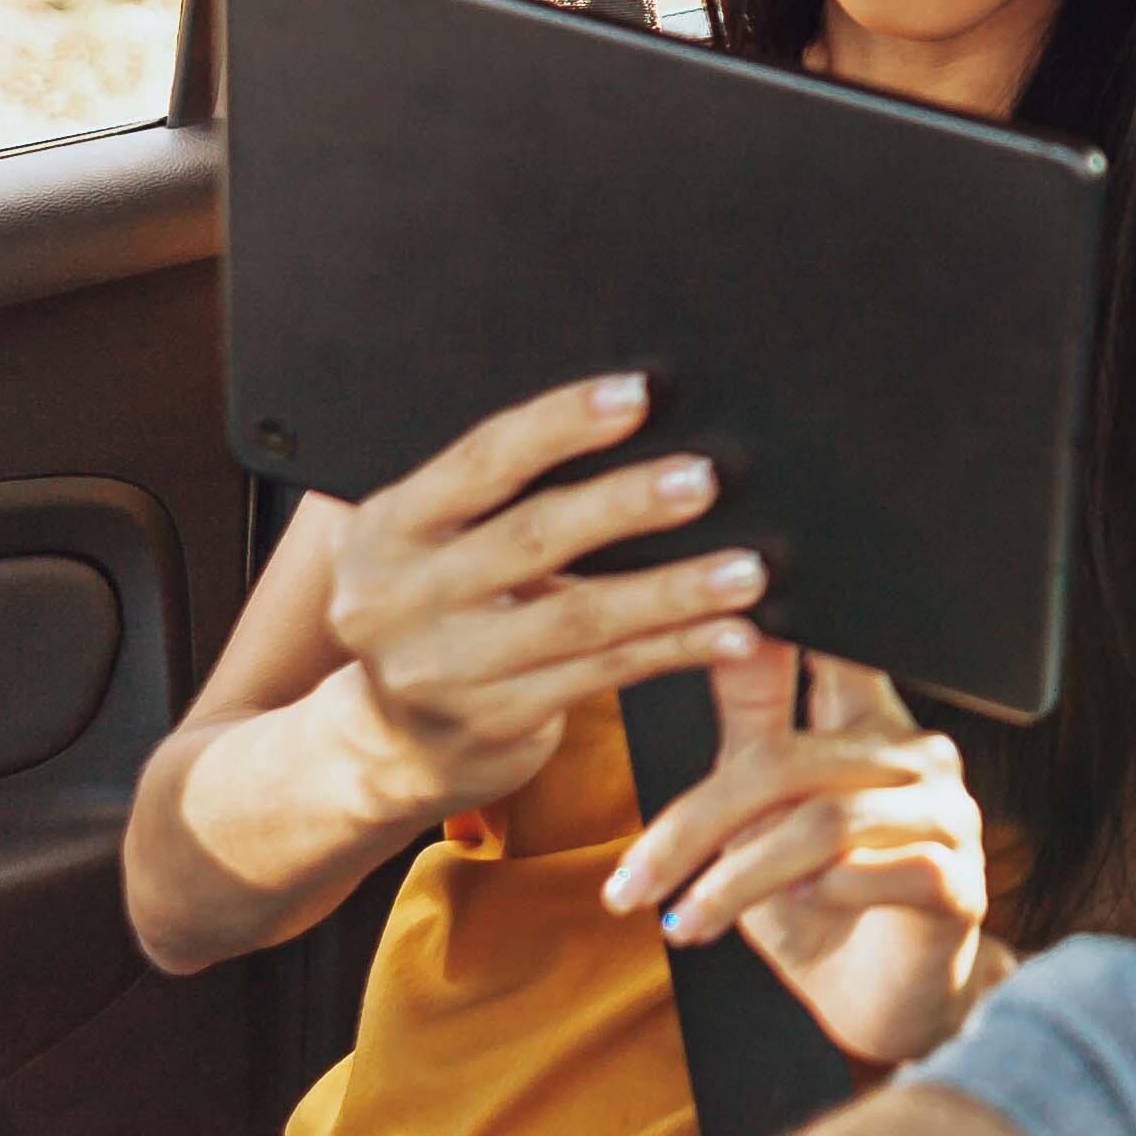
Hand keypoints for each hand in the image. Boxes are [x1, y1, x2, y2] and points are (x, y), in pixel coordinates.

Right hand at [320, 374, 769, 823]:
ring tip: (746, 571)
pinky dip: (677, 651)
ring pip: (578, 618)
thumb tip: (641, 423)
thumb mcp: (436, 546)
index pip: (482, 461)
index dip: (560, 424)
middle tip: (705, 480)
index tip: (638, 395)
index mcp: (389, 529)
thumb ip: (502, 499)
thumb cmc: (445, 605)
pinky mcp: (492, 723)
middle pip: (531, 537)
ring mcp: (443, 670)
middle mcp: (400, 598)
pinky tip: (734, 635)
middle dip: (625, 505)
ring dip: (673, 591)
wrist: (391, 740)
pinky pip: (603, 676)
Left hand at [601, 646, 1001, 1064]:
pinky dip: (830, 892)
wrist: (880, 1002)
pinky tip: (805, 909)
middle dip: (694, 825)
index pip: (833, 655)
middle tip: (631, 884)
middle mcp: (915, 757)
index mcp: (867, 725)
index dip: (780, 630)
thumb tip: (715, 631)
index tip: (717, 607)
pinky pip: (886, 871)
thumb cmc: (815, 904)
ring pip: (825, 823)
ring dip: (739, 878)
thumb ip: (748, 728)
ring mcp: (946, 816)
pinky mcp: (960, 882)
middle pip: (786, 762)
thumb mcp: (761, 818)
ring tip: (686, 923)